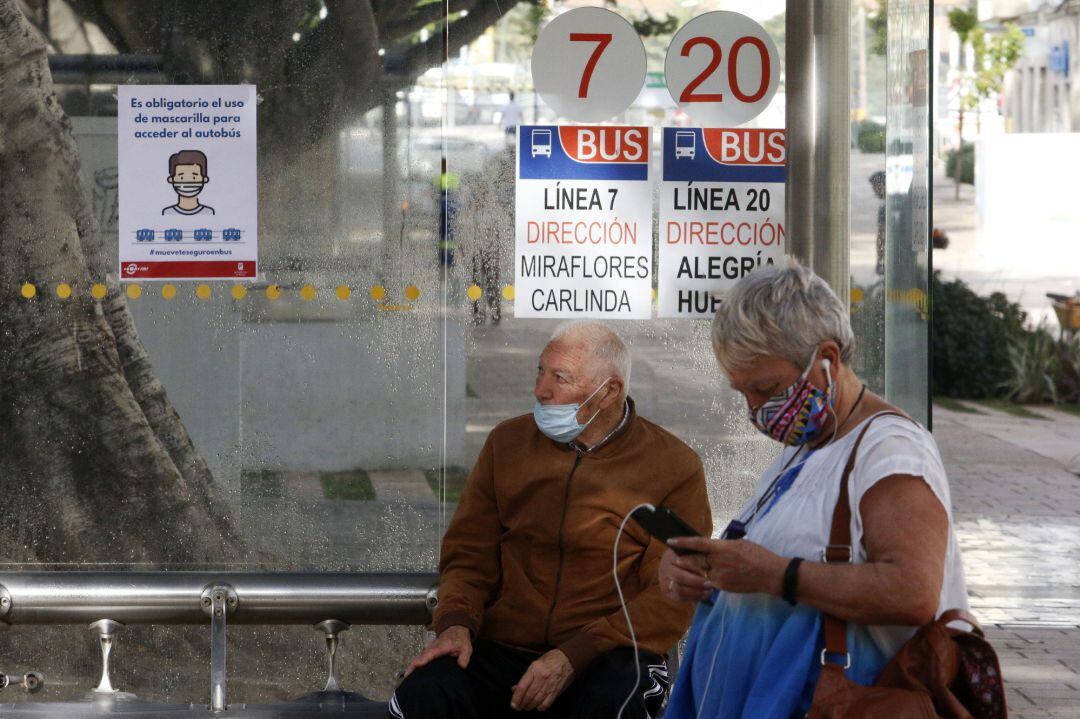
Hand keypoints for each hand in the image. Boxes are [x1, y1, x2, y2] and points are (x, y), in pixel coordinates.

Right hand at [404, 625, 471, 676]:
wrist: (456, 628)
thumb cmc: (460, 638)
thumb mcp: (466, 647)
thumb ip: (464, 657)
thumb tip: (461, 666)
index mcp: (441, 646)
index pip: (430, 653)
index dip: (423, 659)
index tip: (417, 665)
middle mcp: (432, 647)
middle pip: (420, 656)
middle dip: (413, 666)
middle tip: (406, 677)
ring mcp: (429, 649)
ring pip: (419, 657)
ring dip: (412, 666)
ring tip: (406, 678)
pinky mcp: (429, 652)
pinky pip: (420, 658)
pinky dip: (415, 665)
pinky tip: (411, 674)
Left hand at [510, 649, 573, 711]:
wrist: (568, 659)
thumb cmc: (550, 660)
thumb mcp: (535, 664)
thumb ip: (526, 677)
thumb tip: (515, 688)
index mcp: (535, 668)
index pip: (522, 686)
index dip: (516, 697)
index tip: (513, 704)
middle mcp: (542, 677)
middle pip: (529, 695)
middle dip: (522, 704)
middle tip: (518, 707)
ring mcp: (550, 684)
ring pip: (537, 701)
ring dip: (529, 706)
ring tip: (526, 707)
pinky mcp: (557, 691)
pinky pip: (547, 703)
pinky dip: (540, 707)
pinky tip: (537, 706)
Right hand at [658, 548, 712, 602]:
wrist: (679, 562)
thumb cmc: (690, 555)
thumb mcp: (693, 551)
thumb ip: (698, 556)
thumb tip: (707, 562)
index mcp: (670, 555)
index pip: (682, 562)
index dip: (695, 567)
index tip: (708, 571)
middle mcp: (664, 568)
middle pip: (679, 577)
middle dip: (696, 582)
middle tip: (710, 584)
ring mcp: (663, 581)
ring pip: (679, 590)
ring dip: (696, 592)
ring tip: (709, 591)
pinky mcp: (666, 591)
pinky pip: (679, 598)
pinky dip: (692, 598)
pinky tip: (702, 596)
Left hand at [668, 537, 786, 596]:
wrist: (771, 575)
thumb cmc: (758, 555)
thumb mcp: (740, 544)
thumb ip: (723, 546)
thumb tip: (712, 547)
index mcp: (722, 548)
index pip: (698, 543)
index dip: (683, 542)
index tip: (671, 540)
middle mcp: (718, 562)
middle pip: (694, 560)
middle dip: (683, 559)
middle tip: (674, 558)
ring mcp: (720, 576)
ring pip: (699, 573)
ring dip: (691, 571)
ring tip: (684, 569)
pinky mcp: (723, 587)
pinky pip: (708, 583)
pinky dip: (704, 580)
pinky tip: (702, 578)